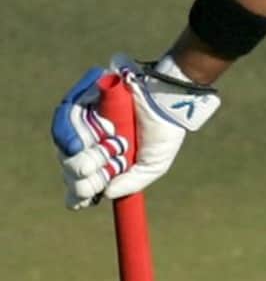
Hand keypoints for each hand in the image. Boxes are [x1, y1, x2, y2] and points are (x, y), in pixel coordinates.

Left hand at [52, 54, 219, 208]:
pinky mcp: (82, 100)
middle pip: (69, 166)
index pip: (81, 181)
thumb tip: (105, 193)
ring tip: (107, 145)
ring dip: (83, 153)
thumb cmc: (165, 130)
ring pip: (65, 148)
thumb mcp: (154, 165)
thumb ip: (131, 183)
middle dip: (83, 172)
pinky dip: (73, 131)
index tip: (85, 199)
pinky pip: (65, 120)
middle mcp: (92, 142)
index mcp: (107, 159)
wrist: (168, 98)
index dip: (78, 192)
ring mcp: (86, 122)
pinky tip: (95, 134)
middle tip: (105, 164)